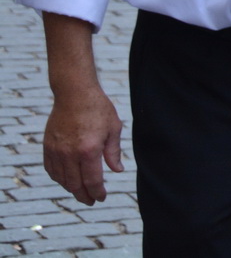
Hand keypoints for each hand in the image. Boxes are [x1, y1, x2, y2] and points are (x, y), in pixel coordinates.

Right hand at [42, 84, 122, 204]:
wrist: (74, 94)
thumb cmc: (98, 109)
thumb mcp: (114, 129)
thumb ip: (113, 153)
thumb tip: (117, 171)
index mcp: (89, 150)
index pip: (92, 181)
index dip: (97, 192)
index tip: (101, 198)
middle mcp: (70, 154)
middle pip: (75, 184)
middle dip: (84, 196)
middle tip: (91, 201)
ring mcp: (57, 151)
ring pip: (61, 179)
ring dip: (71, 189)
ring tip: (81, 192)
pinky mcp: (48, 147)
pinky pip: (51, 169)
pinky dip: (58, 178)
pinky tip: (66, 180)